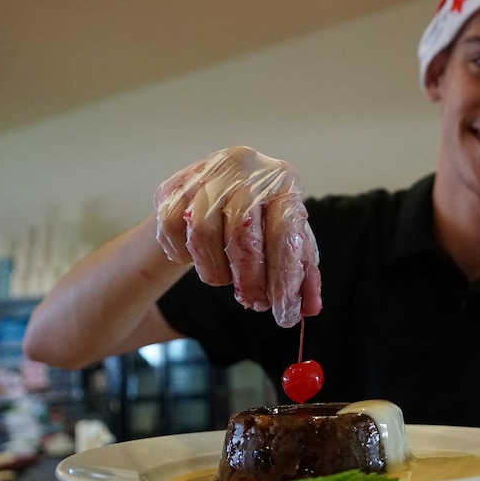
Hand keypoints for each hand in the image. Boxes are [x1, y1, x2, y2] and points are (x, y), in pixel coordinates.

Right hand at [154, 146, 320, 327]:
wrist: (220, 191)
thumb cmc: (263, 220)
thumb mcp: (289, 240)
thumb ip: (302, 273)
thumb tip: (308, 308)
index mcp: (283, 180)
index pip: (284, 233)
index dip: (284, 279)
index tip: (284, 313)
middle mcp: (245, 168)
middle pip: (241, 233)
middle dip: (249, 280)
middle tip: (253, 303)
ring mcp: (205, 173)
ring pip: (202, 233)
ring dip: (216, 269)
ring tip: (228, 277)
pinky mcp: (172, 187)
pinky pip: (171, 230)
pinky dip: (185, 255)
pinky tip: (201, 257)